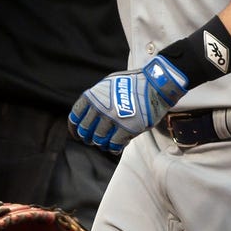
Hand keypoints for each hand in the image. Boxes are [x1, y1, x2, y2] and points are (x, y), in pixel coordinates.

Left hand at [69, 55, 187, 152]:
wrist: (156, 85)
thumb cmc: (133, 83)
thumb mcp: (109, 83)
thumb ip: (97, 97)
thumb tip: (87, 112)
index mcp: (93, 96)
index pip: (75, 117)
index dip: (74, 128)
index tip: (78, 134)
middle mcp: (100, 107)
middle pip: (85, 131)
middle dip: (88, 137)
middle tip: (94, 139)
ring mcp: (112, 119)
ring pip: (99, 139)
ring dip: (102, 143)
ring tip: (107, 143)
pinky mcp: (126, 128)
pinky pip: (114, 144)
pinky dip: (114, 147)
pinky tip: (117, 146)